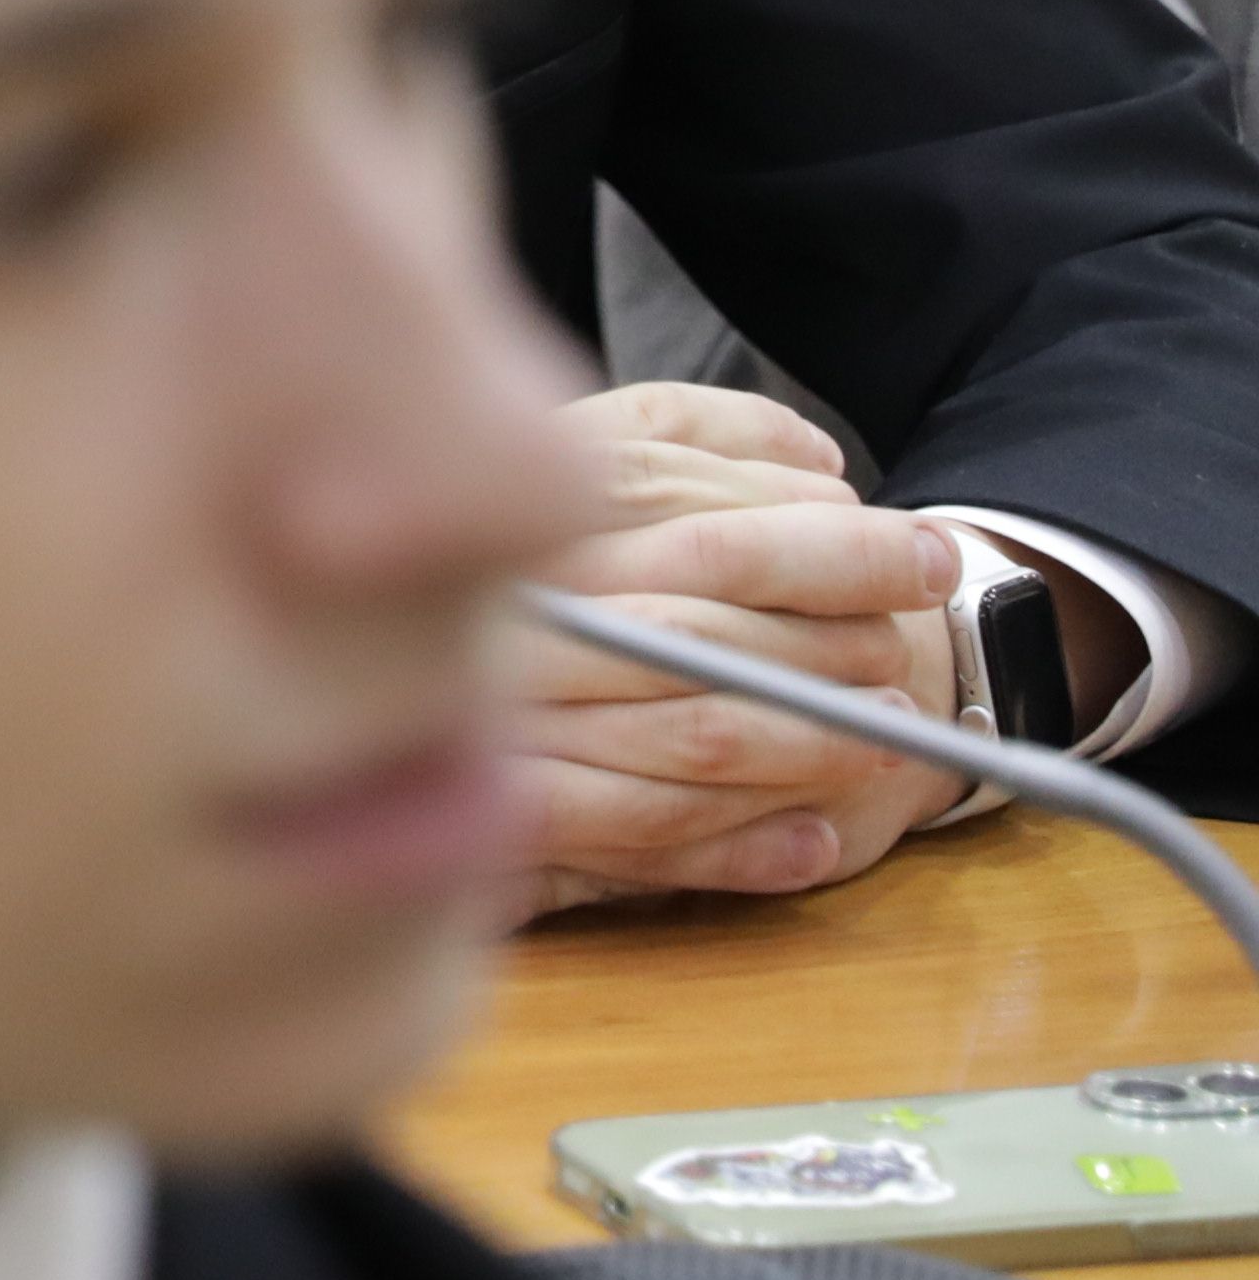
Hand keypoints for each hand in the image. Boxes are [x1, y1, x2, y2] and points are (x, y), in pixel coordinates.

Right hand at [507, 385, 966, 913]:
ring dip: (815, 744)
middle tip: (912, 647)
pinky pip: (644, 836)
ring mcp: (509, 718)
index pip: (708, 528)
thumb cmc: (513, 548)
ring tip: (892, 734)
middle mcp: (516, 614)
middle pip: (708, 630)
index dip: (838, 546)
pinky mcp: (506, 815)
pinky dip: (743, 847)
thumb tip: (817, 463)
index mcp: (531, 517)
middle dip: (838, 642)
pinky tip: (813, 842)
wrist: (353, 639)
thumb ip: (688, 432)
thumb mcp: (581, 444)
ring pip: (695, 739)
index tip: (926, 556)